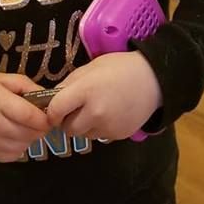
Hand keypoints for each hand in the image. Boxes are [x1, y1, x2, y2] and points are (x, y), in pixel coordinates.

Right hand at [0, 72, 50, 161]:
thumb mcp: (2, 79)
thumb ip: (26, 85)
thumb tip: (47, 97)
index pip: (29, 115)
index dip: (45, 116)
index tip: (50, 112)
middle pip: (30, 132)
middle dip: (40, 126)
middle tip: (37, 116)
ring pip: (26, 144)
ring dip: (31, 136)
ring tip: (24, 124)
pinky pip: (17, 154)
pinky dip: (21, 145)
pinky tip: (14, 134)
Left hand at [46, 51, 162, 140]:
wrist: (152, 79)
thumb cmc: (119, 67)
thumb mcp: (91, 67)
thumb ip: (70, 83)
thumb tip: (53, 98)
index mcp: (86, 90)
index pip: (56, 110)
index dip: (51, 111)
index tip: (54, 109)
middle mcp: (95, 112)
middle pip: (68, 128)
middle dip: (67, 120)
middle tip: (76, 108)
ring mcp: (107, 127)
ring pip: (83, 134)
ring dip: (83, 125)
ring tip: (96, 109)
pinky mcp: (118, 136)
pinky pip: (99, 136)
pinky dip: (99, 128)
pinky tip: (110, 113)